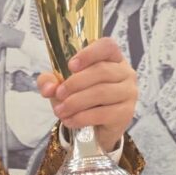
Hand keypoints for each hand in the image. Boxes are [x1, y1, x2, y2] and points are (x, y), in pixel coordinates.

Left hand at [38, 37, 136, 152]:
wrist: (95, 128)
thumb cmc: (81, 99)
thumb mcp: (61, 86)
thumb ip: (50, 81)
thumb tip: (48, 88)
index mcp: (112, 59)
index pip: (107, 46)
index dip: (89, 53)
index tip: (70, 66)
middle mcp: (125, 73)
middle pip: (101, 71)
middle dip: (74, 83)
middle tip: (58, 94)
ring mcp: (128, 93)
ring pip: (101, 92)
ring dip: (75, 102)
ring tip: (60, 110)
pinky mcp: (126, 113)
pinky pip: (102, 113)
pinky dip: (81, 117)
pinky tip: (69, 120)